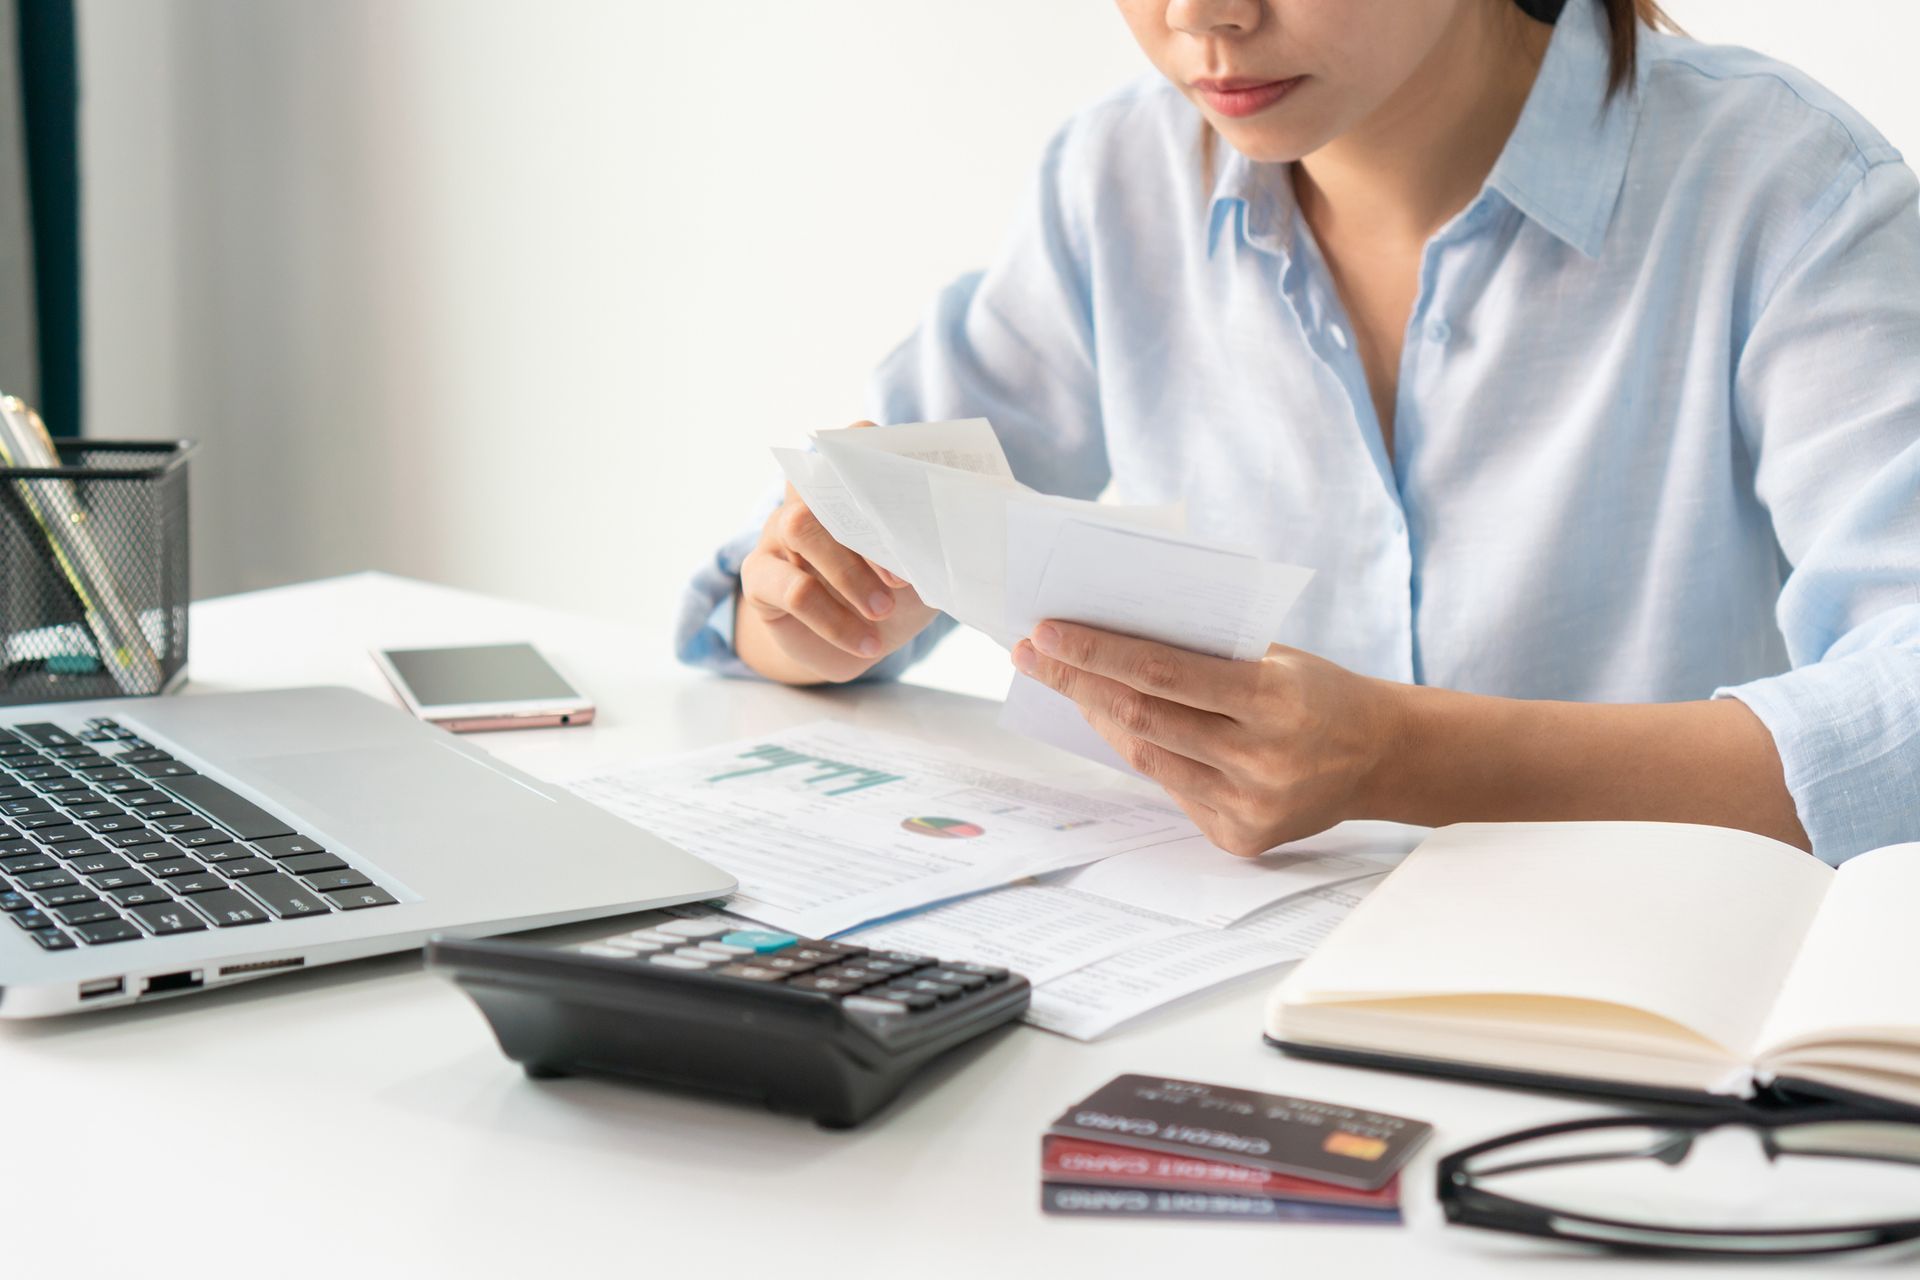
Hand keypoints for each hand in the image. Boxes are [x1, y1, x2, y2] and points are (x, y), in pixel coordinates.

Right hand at [736, 422, 940, 683]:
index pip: (855, 440)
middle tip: (904, 577)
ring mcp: (778, 532)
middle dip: (867, 526)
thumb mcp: (923, 572)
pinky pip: (790, 588)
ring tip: (883, 610)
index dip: (879, 455)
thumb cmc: (895, 597)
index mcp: (852, 485)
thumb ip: (934, 548)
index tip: (915, 492)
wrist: (855, 644)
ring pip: (799, 525)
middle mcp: (809, 498)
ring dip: (847, 573)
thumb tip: (963, 539)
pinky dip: (833, 619)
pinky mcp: (760, 577)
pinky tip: (866, 643)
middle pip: (823, 480)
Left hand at [1011, 621, 1399, 855]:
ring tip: (1063, 682)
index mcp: (1274, 702)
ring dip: (1098, 716)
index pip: (1164, 672)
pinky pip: (1171, 789)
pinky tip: (1114, 723)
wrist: (1381, 756)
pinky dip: (1141, 753)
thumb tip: (1112, 640)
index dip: (1098, 652)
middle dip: (1077, 681)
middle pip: (1143, 718)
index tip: (1047, 631)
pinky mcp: (1240, 838)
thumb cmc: (1317, 692)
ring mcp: (1249, 807)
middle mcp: (1261, 761)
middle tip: (1031, 653)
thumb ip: (1205, 656)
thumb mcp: (1274, 658)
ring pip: (1147, 758)